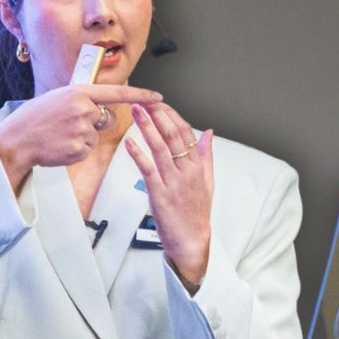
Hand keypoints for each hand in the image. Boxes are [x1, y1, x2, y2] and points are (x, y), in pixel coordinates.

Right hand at [0, 83, 163, 190]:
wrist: (15, 141)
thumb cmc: (31, 120)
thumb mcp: (55, 98)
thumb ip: (79, 100)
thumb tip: (96, 105)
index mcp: (77, 92)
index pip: (117, 93)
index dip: (140, 95)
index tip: (158, 98)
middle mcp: (83, 109)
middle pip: (106, 118)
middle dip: (95, 123)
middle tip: (69, 125)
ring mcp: (82, 129)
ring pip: (95, 136)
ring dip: (81, 138)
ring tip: (58, 136)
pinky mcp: (80, 149)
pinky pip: (87, 150)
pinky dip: (75, 150)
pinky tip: (58, 146)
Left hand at [123, 102, 213, 290]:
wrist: (191, 240)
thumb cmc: (196, 212)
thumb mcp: (207, 181)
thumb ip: (207, 155)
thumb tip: (208, 132)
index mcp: (197, 166)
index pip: (186, 133)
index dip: (171, 115)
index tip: (158, 102)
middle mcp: (187, 171)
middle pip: (173, 136)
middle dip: (158, 115)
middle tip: (143, 99)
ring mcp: (173, 182)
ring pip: (160, 149)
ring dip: (146, 128)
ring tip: (135, 111)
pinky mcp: (159, 194)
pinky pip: (148, 170)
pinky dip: (138, 154)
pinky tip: (129, 142)